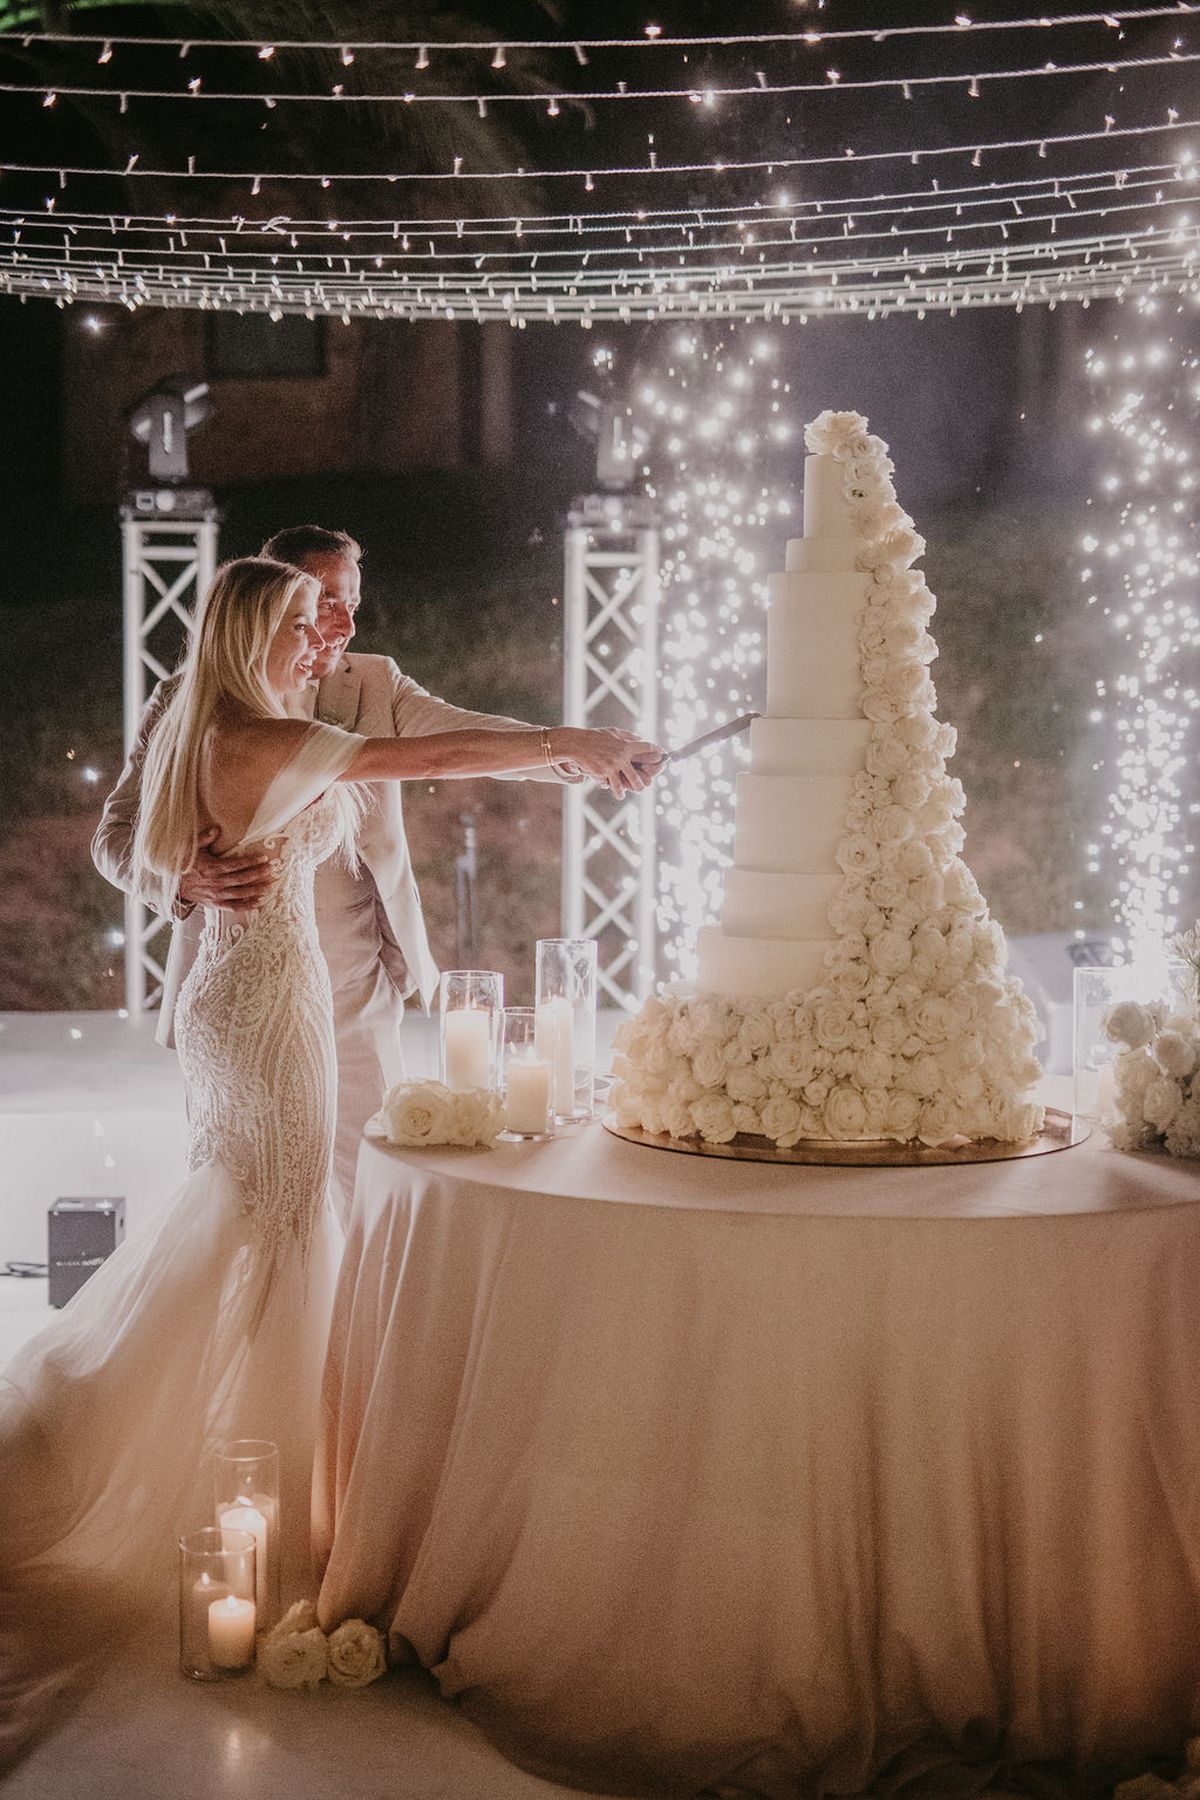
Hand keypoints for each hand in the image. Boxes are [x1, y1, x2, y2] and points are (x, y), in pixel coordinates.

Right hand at [177, 827, 278, 912]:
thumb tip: (216, 829)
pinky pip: (234, 906)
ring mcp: (216, 895)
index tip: (263, 858)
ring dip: (257, 890)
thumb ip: (204, 837)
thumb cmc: (181, 865)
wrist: (171, 885)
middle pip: (243, 878)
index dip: (251, 861)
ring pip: (241, 893)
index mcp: (213, 868)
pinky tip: (259, 902)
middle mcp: (217, 882)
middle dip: (259, 873)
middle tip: (271, 869)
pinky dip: (247, 906)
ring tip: (269, 886)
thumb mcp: (190, 847)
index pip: (237, 864)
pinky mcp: (215, 904)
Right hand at [549, 728, 667, 798]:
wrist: (575, 743)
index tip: (663, 757)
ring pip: (624, 786)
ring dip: (623, 792)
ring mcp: (612, 767)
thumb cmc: (595, 737)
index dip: (658, 754)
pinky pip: (608, 785)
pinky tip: (605, 785)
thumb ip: (629, 737)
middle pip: (638, 778)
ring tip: (622, 794)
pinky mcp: (602, 774)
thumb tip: (643, 741)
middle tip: (642, 786)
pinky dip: (606, 785)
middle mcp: (622, 757)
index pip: (649, 749)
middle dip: (641, 784)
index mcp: (626, 745)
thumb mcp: (614, 732)